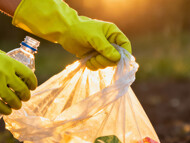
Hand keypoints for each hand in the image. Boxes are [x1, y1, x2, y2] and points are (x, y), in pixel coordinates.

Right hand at [0, 6, 36, 114]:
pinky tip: (7, 111)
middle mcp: (4, 74)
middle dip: (26, 96)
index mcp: (9, 62)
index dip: (33, 83)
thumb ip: (8, 63)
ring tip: (16, 105)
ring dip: (17, 105)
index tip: (32, 87)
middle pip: (22, 90)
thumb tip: (18, 73)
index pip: (28, 76)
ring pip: (13, 100)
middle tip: (24, 98)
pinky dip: (5, 110)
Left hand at [13, 0, 130, 69]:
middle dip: (106, 60)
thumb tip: (117, 58)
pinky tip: (87, 61)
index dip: (124, 54)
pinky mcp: (95, 57)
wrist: (65, 32)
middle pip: (116, 57)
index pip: (125, 44)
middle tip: (97, 59)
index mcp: (112, 33)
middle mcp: (109, 42)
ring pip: (107, 63)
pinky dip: (94, 66)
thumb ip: (106, 48)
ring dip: (99, 63)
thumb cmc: (80, 30)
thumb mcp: (94, 38)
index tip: (120, 61)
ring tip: (90, 59)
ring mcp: (102, 50)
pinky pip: (99, 66)